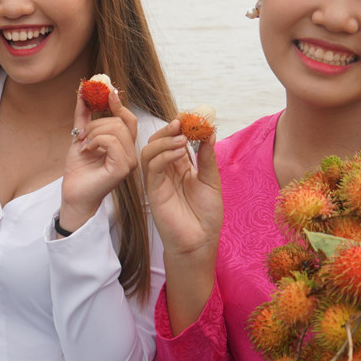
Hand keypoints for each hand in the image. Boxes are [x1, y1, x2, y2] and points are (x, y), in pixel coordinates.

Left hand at [59, 89, 139, 231]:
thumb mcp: (81, 136)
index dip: (119, 104)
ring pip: (116, 129)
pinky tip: (87, 150)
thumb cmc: (79, 169)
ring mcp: (129, 161)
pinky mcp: (122, 168)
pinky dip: (96, 141)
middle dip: (97, 124)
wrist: (73, 193)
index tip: (107, 91)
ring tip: (84, 145)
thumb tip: (83, 91)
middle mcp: (130, 153)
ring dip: (94, 133)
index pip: (128, 119)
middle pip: (120, 121)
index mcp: (124, 145)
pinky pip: (112, 142)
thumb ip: (84, 116)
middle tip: (83, 136)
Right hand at [141, 120, 221, 258]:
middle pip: (157, 141)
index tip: (192, 118)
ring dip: (164, 140)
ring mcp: (158, 180)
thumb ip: (207, 158)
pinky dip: (163, 155)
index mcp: (181, 167)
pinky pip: (152, 167)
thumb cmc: (206, 215)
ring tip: (182, 139)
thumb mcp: (212, 181)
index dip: (180, 128)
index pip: (174, 140)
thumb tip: (210, 133)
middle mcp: (167, 171)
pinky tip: (179, 152)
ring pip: (149, 150)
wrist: (200, 242)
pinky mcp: (153, 190)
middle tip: (183, 123)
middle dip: (168, 129)